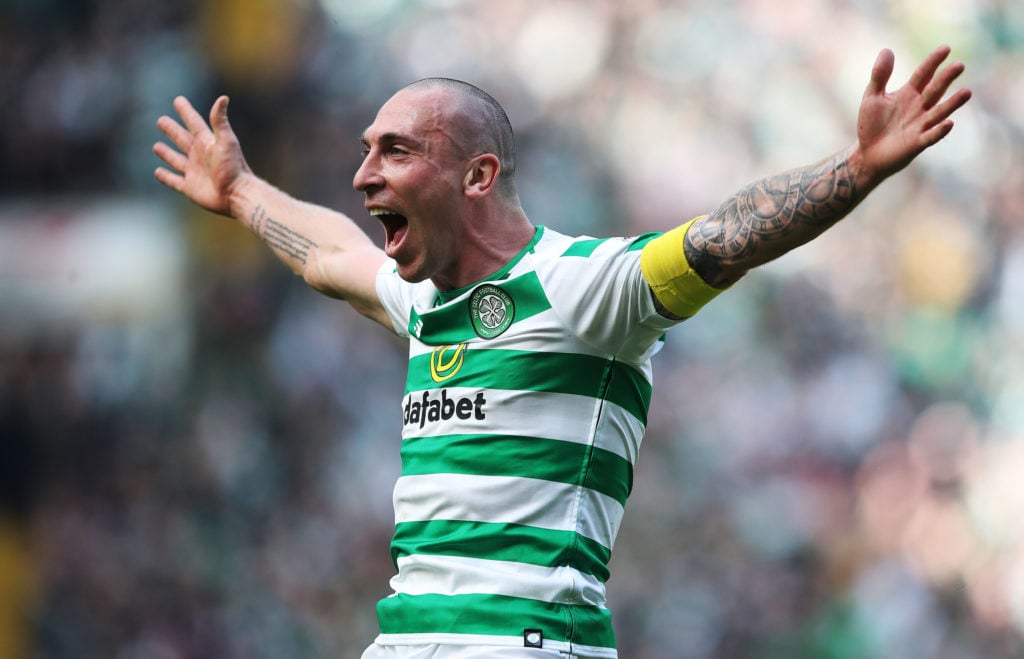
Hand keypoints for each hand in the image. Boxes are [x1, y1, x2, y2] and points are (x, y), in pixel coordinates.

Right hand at [153, 95, 250, 215]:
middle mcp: (200, 156)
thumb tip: (223, 97)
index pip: (194, 123)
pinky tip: (157, 172)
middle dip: (172, 130)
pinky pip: (174, 181)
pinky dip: (165, 177)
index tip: (178, 100)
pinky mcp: (190, 188)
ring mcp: (194, 172)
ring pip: (176, 160)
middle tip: (161, 120)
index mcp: (207, 143)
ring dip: (166, 153)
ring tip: (156, 146)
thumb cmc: (233, 167)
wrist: (238, 195)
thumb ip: (220, 121)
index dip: (186, 112)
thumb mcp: (226, 141)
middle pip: (182, 139)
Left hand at [856, 45, 971, 183]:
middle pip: (935, 90)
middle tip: (959, 65)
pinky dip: (939, 131)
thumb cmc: (872, 124)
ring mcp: (920, 125)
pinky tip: (948, 123)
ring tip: (967, 92)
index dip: (933, 62)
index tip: (945, 48)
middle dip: (946, 78)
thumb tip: (887, 49)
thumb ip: (880, 75)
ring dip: (952, 103)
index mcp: (909, 94)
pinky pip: (931, 136)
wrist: (867, 154)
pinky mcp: (917, 143)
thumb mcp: (872, 97)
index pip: (923, 74)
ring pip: (939, 112)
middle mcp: (919, 107)